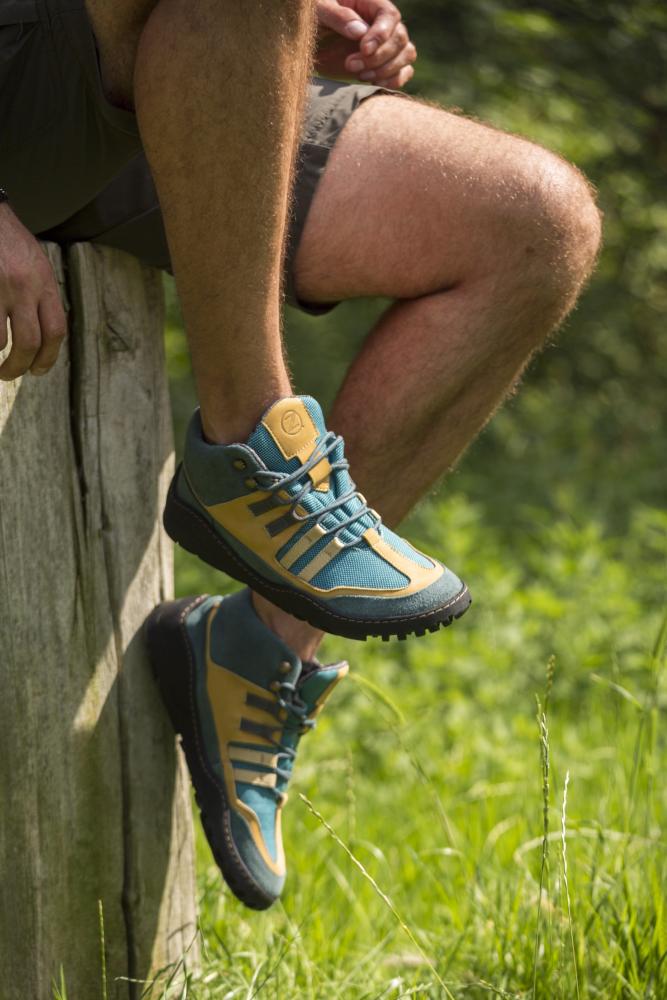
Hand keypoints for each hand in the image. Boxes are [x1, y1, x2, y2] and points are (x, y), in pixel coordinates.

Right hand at [0, 204, 66, 380]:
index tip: (39, 370)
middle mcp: (24, 287)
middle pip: (30, 342)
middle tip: (11, 374)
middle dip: (21, 366)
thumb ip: (40, 294)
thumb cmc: (8, 239)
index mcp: (43, 282)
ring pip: (1, 340)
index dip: (49, 357)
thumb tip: (44, 332)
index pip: (56, 330)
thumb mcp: (35, 263)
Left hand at [315, 0, 415, 88]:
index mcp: (370, 4)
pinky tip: (373, 83)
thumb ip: (338, 17)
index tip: (364, 49)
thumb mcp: (319, 11)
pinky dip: (394, 81)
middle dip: (378, 57)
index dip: (381, 34)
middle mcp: (383, 23)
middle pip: (400, 38)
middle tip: (350, 65)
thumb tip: (359, 31)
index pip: (389, 16)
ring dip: (387, 69)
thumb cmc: (313, 19)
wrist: (309, 44)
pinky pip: (404, 72)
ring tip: (360, 76)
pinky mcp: (385, 64)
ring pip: (406, 54)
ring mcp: (387, 44)